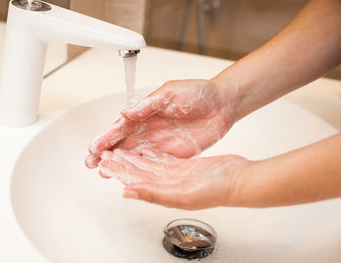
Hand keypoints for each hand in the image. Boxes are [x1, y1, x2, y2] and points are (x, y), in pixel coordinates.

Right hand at [86, 79, 236, 168]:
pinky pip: (153, 163)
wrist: (222, 103)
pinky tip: (130, 175)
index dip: (106, 137)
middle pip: (123, 143)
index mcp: (146, 112)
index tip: (94, 146)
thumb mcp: (170, 93)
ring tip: (104, 172)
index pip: (121, 127)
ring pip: (134, 155)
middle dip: (105, 153)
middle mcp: (150, 129)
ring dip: (119, 164)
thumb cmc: (198, 92)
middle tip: (91, 163)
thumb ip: (148, 105)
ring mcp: (161, 142)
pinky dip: (140, 170)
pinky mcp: (174, 153)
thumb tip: (125, 112)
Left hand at [98, 148, 248, 209]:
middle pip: (138, 172)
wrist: (239, 179)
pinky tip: (147, 150)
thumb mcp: (181, 192)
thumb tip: (127, 192)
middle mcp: (167, 183)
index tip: (104, 163)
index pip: (134, 180)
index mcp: (163, 191)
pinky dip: (154, 153)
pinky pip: (164, 159)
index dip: (118, 171)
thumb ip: (152, 192)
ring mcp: (177, 174)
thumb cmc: (216, 190)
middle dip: (122, 163)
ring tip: (121, 150)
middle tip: (106, 154)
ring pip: (149, 165)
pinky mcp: (186, 165)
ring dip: (134, 157)